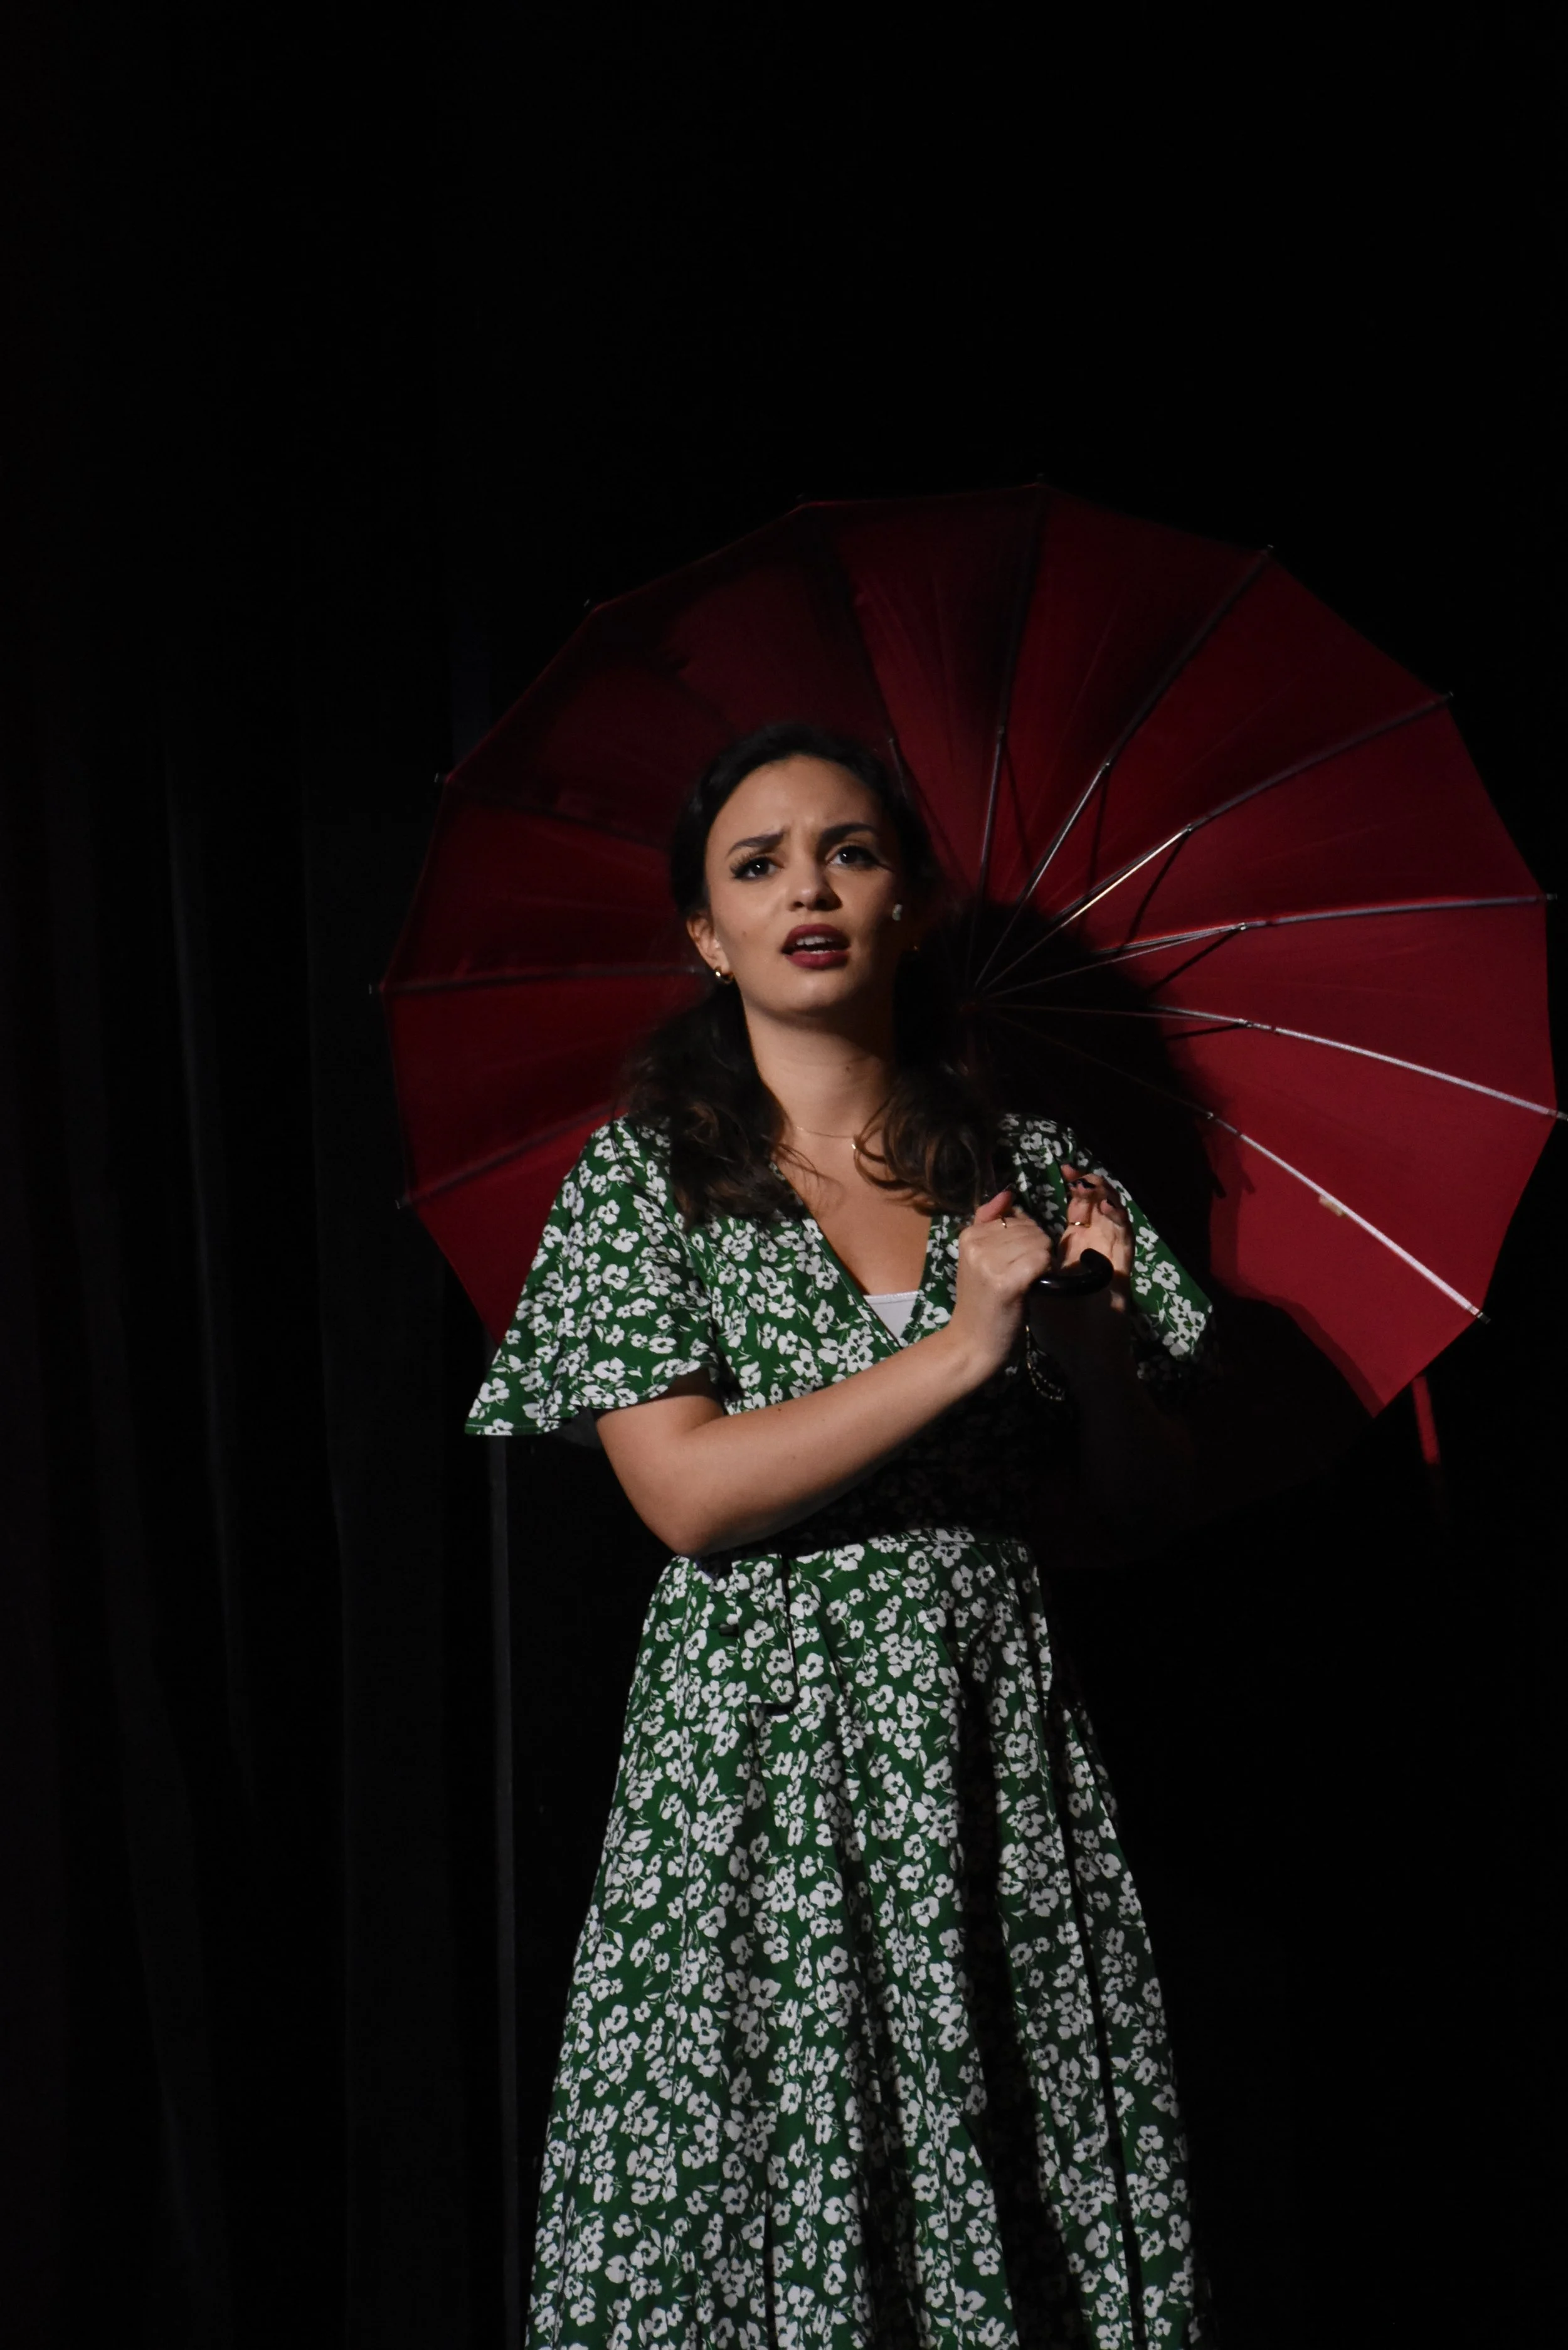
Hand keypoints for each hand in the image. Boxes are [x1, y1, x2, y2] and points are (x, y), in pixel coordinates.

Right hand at [944, 1188, 1054, 1383]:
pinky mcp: (1005, 1283)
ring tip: (1027, 1280)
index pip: (1016, 1217)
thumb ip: (990, 1222)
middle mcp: (975, 1244)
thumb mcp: (979, 1257)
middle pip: (1030, 1228)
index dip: (1025, 1237)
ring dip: (1042, 1261)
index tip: (1013, 1260)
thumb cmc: (982, 1301)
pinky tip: (1034, 1285)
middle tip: (1024, 1273)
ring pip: (1039, 1242)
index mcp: (969, 1234)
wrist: (972, 1343)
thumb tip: (1008, 1192)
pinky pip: (1040, 1260)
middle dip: (1037, 1248)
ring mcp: (988, 1263)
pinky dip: (1044, 1271)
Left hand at [1029, 1166, 1135, 1382]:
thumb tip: (1007, 1220)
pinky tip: (1108, 1208)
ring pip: (1116, 1217)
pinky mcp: (1123, 1273)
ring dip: (1106, 1196)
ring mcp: (1112, 1260)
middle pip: (1100, 1207)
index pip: (1082, 1210)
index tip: (1065, 1170)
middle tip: (1075, 1172)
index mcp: (1078, 1251)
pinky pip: (1126, 1240)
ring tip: (1089, 1180)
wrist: (1081, 1357)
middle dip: (1090, 1186)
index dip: (1078, 1189)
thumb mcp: (1031, 1284)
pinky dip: (1119, 1221)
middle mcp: (1098, 1250)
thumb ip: (1019, 1255)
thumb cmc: (1058, 1327)